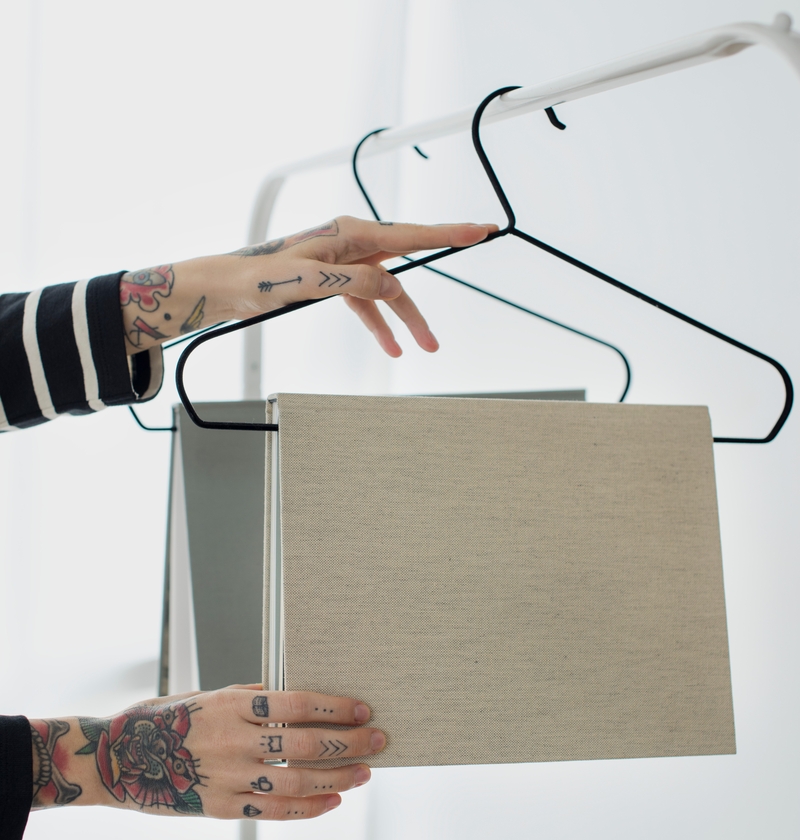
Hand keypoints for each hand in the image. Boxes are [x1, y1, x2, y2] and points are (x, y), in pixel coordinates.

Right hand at [30, 684, 383, 821]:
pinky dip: (307, 810)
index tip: (363, 709)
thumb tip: (295, 697)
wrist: (118, 759)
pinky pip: (272, 813)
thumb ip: (253, 698)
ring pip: (295, 782)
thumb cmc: (167, 719)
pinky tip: (331, 802)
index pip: (297, 703)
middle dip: (348, 742)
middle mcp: (233, 740)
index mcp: (232, 704)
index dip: (335, 707)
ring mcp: (227, 777)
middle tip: (377, 740)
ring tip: (363, 773)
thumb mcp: (210, 695)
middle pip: (304, 743)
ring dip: (336, 778)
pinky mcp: (220, 808)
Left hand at [120, 216, 495, 354]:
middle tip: (464, 284)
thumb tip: (393, 288)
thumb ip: (356, 283)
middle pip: (404, 267)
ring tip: (424, 347)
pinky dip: (378, 325)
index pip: (410, 235)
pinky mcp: (332, 282)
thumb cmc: (257, 278)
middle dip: (429, 290)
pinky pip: (365, 303)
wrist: (224, 287)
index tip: (480, 229)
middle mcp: (349, 244)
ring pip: (386, 292)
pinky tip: (390, 347)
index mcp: (348, 234)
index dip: (449, 233)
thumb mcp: (310, 281)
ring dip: (404, 320)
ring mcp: (342, 263)